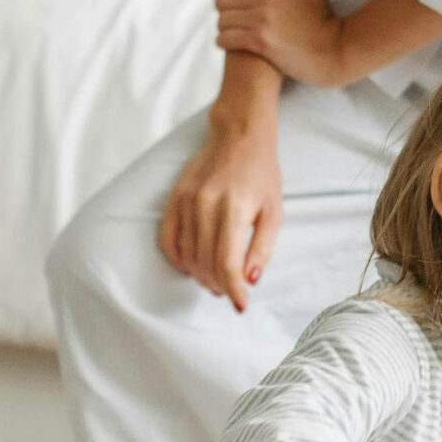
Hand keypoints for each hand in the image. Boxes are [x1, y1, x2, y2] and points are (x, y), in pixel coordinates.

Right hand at [157, 117, 281, 309]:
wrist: (238, 136)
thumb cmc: (261, 174)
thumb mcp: (274, 211)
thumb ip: (263, 247)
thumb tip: (250, 280)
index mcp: (235, 209)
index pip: (228, 263)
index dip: (234, 290)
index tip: (241, 305)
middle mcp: (206, 205)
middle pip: (205, 263)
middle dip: (219, 285)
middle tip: (230, 290)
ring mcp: (186, 201)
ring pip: (187, 255)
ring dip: (200, 275)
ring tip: (214, 280)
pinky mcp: (174, 198)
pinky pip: (167, 239)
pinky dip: (178, 259)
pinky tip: (191, 265)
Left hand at [215, 0, 343, 86]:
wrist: (333, 50)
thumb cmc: (321, 13)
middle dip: (224, 6)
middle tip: (233, 12)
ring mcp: (262, 20)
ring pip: (222, 20)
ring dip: (225, 25)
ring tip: (234, 27)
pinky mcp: (259, 42)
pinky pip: (224, 39)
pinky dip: (225, 41)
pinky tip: (233, 41)